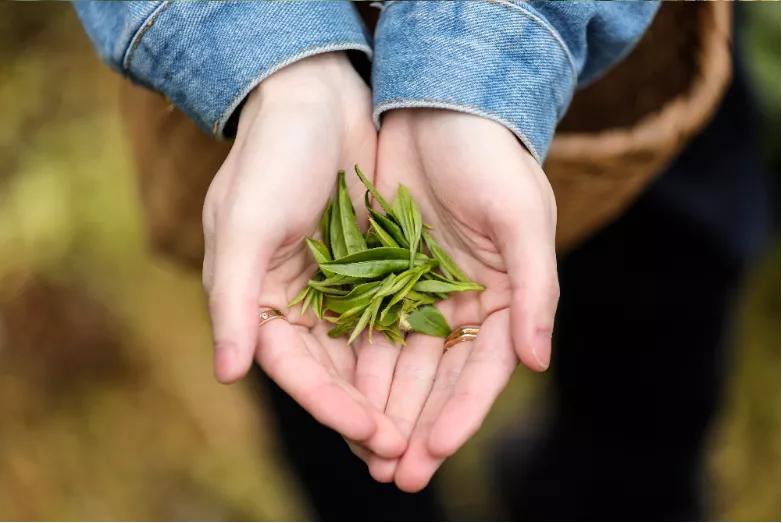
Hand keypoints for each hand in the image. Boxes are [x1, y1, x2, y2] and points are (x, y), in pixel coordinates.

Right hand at [201, 53, 404, 457]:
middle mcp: (296, 301)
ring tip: (426, 434)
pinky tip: (440, 374)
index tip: (370, 432)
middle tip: (404, 456)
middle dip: (367, 413)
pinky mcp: (373, 265)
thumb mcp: (244, 223)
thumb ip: (232, 299)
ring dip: (394, 393)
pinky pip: (394, 315)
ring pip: (367, 353)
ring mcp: (337, 285)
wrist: (314, 97)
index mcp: (257, 299)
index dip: (328, 403)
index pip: (294, 367)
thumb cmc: (270, 156)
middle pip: (333, 372)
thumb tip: (227, 373)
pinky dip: (412, 346)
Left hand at [353, 109, 559, 489]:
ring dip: (386, 409)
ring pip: (402, 363)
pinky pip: (370, 329)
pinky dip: (360, 365)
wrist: (440, 108)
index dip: (461, 414)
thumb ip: (534, 290)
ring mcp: (422, 292)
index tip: (434, 452)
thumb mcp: (521, 218)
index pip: (482, 372)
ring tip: (366, 453)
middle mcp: (464, 304)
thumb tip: (539, 362)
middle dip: (417, 427)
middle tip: (395, 477)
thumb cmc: (492, 159)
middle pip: (439, 380)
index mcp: (504, 298)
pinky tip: (343, 398)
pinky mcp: (384, 275)